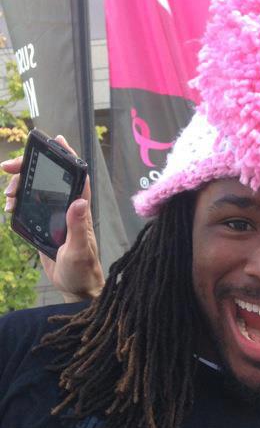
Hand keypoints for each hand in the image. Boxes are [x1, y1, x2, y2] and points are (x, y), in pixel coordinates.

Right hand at [1, 137, 104, 301]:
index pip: (75, 175)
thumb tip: (80, 202)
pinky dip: (17, 202)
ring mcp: (55, 215)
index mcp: (80, 209)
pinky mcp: (44, 225)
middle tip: (7, 167)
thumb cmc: (83, 270)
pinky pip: (28, 206)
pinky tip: (9, 204)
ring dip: (19, 186)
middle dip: (28, 169)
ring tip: (8, 194)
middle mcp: (68, 208)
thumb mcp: (79, 250)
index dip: (66, 155)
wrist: (74, 288)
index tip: (54, 139)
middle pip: (48, 179)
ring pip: (35, 190)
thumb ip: (79, 227)